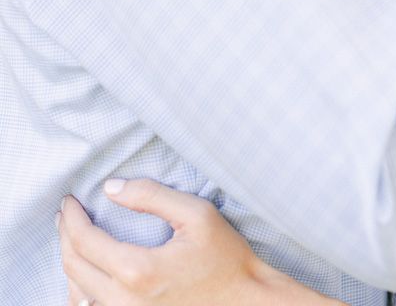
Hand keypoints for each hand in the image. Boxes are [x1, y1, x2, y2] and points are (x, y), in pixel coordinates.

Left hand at [57, 179, 342, 305]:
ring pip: (76, 292)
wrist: (244, 301)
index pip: (84, 241)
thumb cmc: (225, 257)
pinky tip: (86, 271)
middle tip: (66, 214)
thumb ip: (151, 196)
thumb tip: (111, 188)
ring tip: (71, 236)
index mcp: (138, 270)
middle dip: (64, 236)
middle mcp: (124, 300)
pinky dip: (80, 287)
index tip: (69, 199)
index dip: (71, 217)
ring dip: (69, 261)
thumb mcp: (196, 214)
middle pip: (73, 266)